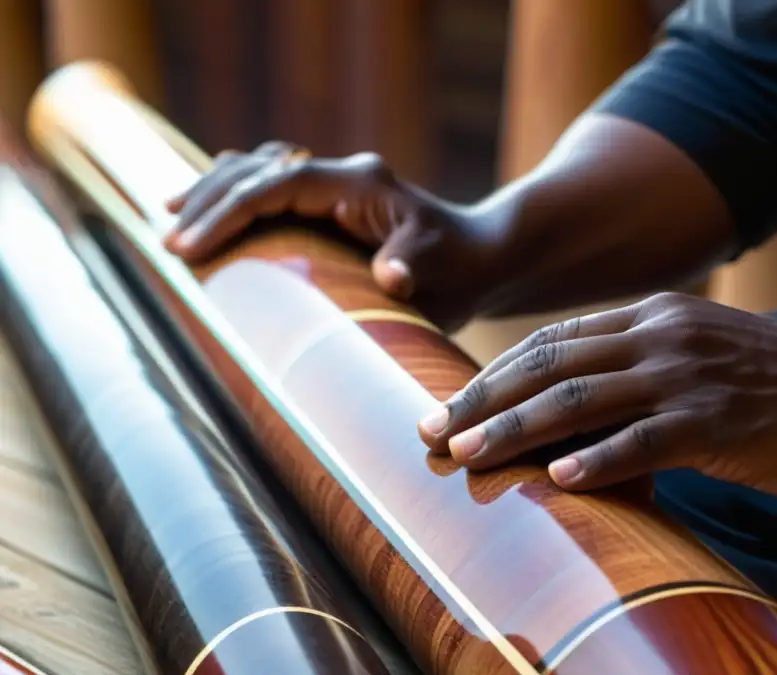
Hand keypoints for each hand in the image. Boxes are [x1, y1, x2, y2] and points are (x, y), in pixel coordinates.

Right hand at [162, 142, 503, 330]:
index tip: (192, 245)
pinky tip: (209, 219)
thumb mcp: (441, 267)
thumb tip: (389, 277)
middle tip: (170, 241)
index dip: (231, 210)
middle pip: (257, 169)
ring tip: (172, 221)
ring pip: (257, 172)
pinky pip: (270, 191)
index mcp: (359, 182)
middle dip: (209, 200)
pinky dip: (235, 201)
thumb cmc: (460, 264)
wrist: (479, 258)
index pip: (279, 184)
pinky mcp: (328, 208)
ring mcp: (332, 189)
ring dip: (214, 193)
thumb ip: (412, 266)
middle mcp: (340, 177)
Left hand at [418, 292, 776, 498]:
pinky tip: (557, 480)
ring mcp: (689, 378)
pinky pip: (646, 441)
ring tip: (465, 457)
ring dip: (515, 430)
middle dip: (481, 401)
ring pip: (581, 398)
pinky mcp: (721, 424)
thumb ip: (641, 374)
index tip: (448, 406)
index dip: (493, 375)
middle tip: (429, 433)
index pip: (552, 341)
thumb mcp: (702, 361)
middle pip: (548, 365)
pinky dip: (599, 460)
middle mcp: (660, 338)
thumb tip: (576, 420)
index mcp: (653, 318)